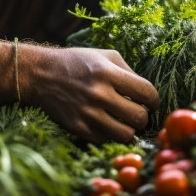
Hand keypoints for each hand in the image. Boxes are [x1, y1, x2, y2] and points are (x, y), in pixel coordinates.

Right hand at [24, 46, 159, 143]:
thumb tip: (147, 94)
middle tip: (137, 112)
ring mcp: (88, 114)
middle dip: (143, 116)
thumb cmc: (77, 62)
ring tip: (124, 121)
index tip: (151, 102)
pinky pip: (106, 139)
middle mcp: (99, 94)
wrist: (41, 75)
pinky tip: (105, 122)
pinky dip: (109, 133)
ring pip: (126, 135)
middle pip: (139, 117)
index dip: (154, 100)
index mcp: (108, 73)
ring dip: (129, 128)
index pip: (147, 93)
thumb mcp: (104, 56)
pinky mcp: (78, 128)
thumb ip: (128, 71)